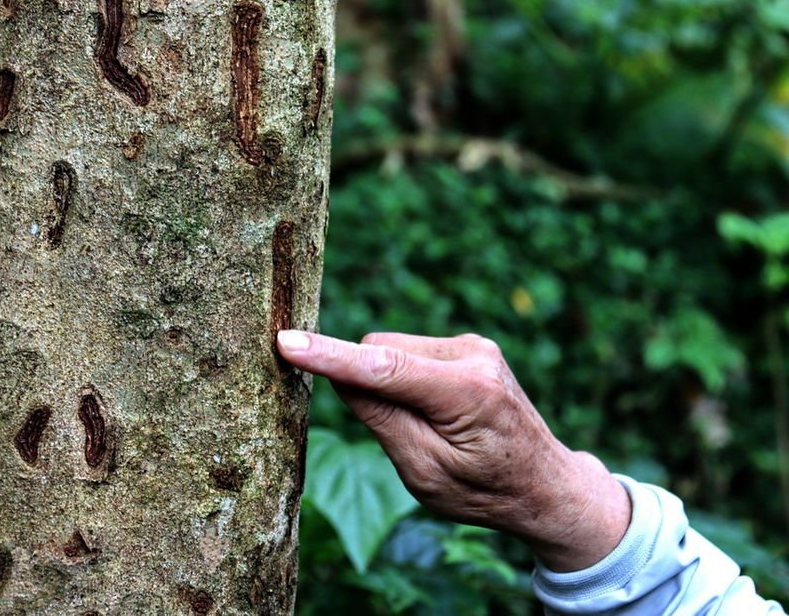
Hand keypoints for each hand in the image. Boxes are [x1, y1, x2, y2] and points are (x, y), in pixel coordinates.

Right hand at [277, 329, 630, 571]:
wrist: (544, 484)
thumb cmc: (485, 491)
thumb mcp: (425, 474)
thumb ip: (382, 421)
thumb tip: (342, 375)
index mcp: (467, 393)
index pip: (382, 368)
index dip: (330, 356)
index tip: (287, 341)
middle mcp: (474, 355)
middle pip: (381, 351)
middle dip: (368, 384)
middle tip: (401, 434)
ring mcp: (474, 345)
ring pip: (392, 348)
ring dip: (388, 382)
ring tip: (427, 426)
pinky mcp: (469, 346)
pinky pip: (411, 351)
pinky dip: (406, 378)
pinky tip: (437, 411)